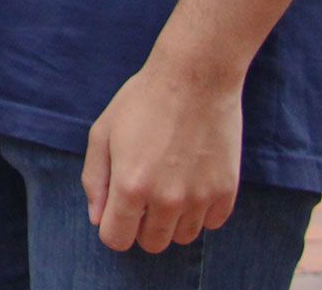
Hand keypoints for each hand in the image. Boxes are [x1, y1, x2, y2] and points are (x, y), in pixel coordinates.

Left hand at [83, 59, 242, 252]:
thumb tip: (98, 219)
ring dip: (173, 220)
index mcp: (130, 187)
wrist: (195, 78)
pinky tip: (193, 181)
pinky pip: (212, 223)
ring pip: (183, 238)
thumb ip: (94, 180)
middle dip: (142, 226)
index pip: (116, 240)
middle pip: (152, 244)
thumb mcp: (102, 134)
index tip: (118, 209)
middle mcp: (166, 200)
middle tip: (144, 193)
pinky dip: (201, 211)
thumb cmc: (142, 102)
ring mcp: (200, 198)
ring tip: (169, 184)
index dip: (113, 227)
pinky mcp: (227, 191)